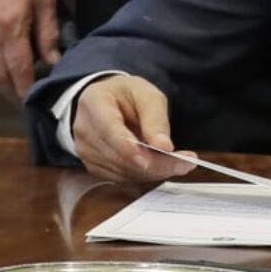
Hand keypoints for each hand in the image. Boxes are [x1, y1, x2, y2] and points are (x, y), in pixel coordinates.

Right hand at [72, 74, 196, 183]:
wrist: (109, 102)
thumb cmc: (127, 95)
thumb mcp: (146, 94)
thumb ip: (155, 117)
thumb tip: (164, 146)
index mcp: (93, 102)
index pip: (109, 129)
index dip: (131, 146)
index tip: (158, 154)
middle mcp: (84, 129)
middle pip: (119, 155)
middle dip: (155, 162)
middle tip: (186, 162)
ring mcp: (85, 150)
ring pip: (122, 170)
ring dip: (154, 171)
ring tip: (180, 162)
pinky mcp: (93, 166)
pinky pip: (121, 177)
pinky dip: (144, 174)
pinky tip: (162, 166)